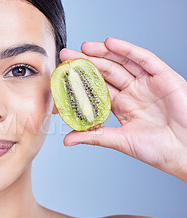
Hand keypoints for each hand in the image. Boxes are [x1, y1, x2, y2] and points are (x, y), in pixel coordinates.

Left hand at [59, 37, 186, 181]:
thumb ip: (93, 137)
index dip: (81, 79)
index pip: (97, 88)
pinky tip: (110, 44)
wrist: (185, 152)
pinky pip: (144, 59)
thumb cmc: (158, 150)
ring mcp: (148, 84)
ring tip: (83, 47)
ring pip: (122, 63)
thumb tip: (66, 140)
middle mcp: (133, 92)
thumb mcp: (119, 141)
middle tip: (66, 54)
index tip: (63, 74)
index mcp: (122, 106)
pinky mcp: (164, 77)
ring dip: (103, 53)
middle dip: (86, 62)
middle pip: (106, 72)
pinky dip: (127, 50)